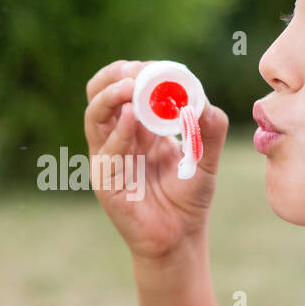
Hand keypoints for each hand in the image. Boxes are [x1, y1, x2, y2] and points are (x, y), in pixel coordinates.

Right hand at [83, 60, 228, 260]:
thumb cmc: (188, 196)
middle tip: (135, 71)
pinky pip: (107, 151)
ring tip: (130, 86)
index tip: (158, 67)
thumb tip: (203, 101)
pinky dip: (119, 131)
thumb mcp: (206, 156)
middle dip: (115, 77)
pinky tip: (133, 117)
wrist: (180, 237)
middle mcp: (118, 137)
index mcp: (139, 125)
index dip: (137, 72)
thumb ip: (210, 128)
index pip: (126, 87)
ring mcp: (108, 157)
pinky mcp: (105, 181)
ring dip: (110, 97)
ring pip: (94, 116)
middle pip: (100, 94)